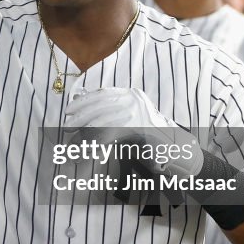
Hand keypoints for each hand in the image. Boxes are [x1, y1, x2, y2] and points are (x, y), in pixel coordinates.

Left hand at [64, 87, 203, 177]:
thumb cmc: (147, 137)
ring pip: (106, 120)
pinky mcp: (143, 128)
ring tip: (76, 143)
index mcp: (131, 95)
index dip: (84, 101)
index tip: (69, 109)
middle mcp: (136, 99)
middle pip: (102, 105)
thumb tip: (80, 108)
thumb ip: (109, 113)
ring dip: (88, 133)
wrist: (176, 149)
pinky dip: (101, 142)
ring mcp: (141, 112)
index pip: (103, 93)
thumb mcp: (126, 120)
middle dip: (82, 116)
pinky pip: (115, 133)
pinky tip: (92, 150)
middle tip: (68, 126)